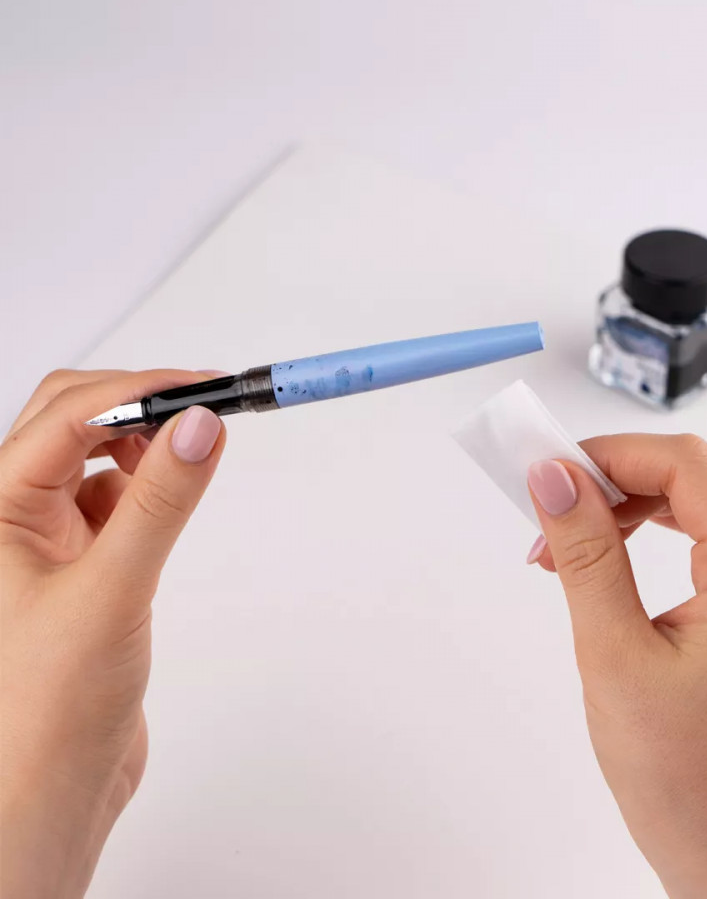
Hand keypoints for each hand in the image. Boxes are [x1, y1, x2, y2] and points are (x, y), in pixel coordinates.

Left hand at [1, 370, 225, 898]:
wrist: (46, 799)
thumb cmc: (42, 715)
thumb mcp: (111, 591)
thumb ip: (159, 502)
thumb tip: (199, 426)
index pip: (65, 415)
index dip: (138, 390)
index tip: (204, 387)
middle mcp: (14, 516)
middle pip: (73, 420)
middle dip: (140, 405)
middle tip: (207, 407)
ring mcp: (47, 540)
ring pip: (97, 457)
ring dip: (145, 443)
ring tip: (194, 449)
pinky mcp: (82, 566)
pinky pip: (117, 499)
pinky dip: (151, 485)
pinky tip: (173, 496)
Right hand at [526, 434, 706, 898]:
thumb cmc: (699, 791)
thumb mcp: (617, 660)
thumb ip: (586, 556)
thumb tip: (555, 483)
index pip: (683, 464)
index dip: (608, 454)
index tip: (549, 471)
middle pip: (704, 467)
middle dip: (622, 473)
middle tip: (560, 506)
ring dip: (644, 496)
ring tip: (582, 534)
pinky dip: (669, 523)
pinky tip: (625, 548)